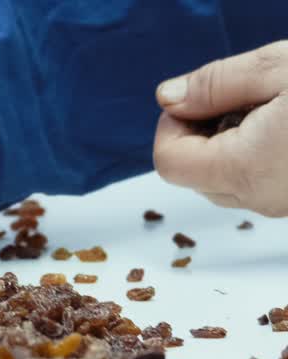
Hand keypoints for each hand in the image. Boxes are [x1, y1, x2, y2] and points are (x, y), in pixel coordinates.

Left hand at [154, 41, 287, 217]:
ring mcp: (280, 204)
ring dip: (230, 146)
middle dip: (202, 133)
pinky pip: (255, 184)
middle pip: (192, 174)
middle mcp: (260, 197)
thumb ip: (215, 84)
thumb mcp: (280, 69)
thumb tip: (168, 98)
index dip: (173, 125)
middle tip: (241, 100)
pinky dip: (257, 156)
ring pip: (223, 181)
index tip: (198, 98)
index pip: (168, 162)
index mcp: (246, 168)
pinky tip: (282, 128)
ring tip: (269, 112)